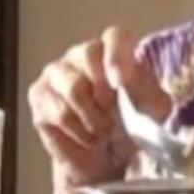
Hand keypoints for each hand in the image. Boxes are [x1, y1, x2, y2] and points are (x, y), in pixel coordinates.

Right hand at [28, 26, 168, 187]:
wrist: (106, 158)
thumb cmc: (134, 127)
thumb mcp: (154, 111)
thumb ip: (144, 89)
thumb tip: (124, 77)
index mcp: (116, 49)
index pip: (117, 35)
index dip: (118, 54)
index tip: (121, 82)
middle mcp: (82, 54)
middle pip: (88, 54)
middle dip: (106, 92)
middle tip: (116, 116)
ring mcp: (57, 72)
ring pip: (74, 87)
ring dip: (94, 118)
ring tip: (103, 130)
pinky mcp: (39, 94)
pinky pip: (58, 111)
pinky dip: (79, 131)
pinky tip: (86, 135)